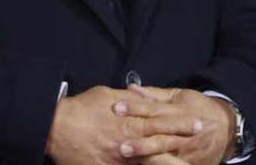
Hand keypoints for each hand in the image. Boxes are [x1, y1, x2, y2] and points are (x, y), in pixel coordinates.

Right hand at [46, 86, 204, 164]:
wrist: (56, 126)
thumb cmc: (81, 108)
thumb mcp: (109, 96)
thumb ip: (129, 100)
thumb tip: (141, 97)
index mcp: (130, 121)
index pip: (162, 122)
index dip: (180, 123)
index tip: (196, 122)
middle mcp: (128, 142)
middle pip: (160, 143)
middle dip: (180, 142)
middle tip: (199, 139)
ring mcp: (118, 159)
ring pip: (149, 161)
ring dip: (167, 160)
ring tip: (186, 162)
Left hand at [114, 86, 233, 164]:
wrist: (228, 128)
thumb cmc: (199, 108)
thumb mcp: (181, 96)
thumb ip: (154, 95)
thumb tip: (131, 88)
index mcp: (181, 110)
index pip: (154, 109)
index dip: (135, 109)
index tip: (116, 108)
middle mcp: (184, 131)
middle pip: (160, 136)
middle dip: (140, 141)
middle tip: (120, 144)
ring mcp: (188, 150)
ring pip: (166, 154)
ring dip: (147, 156)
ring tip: (128, 157)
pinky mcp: (191, 164)